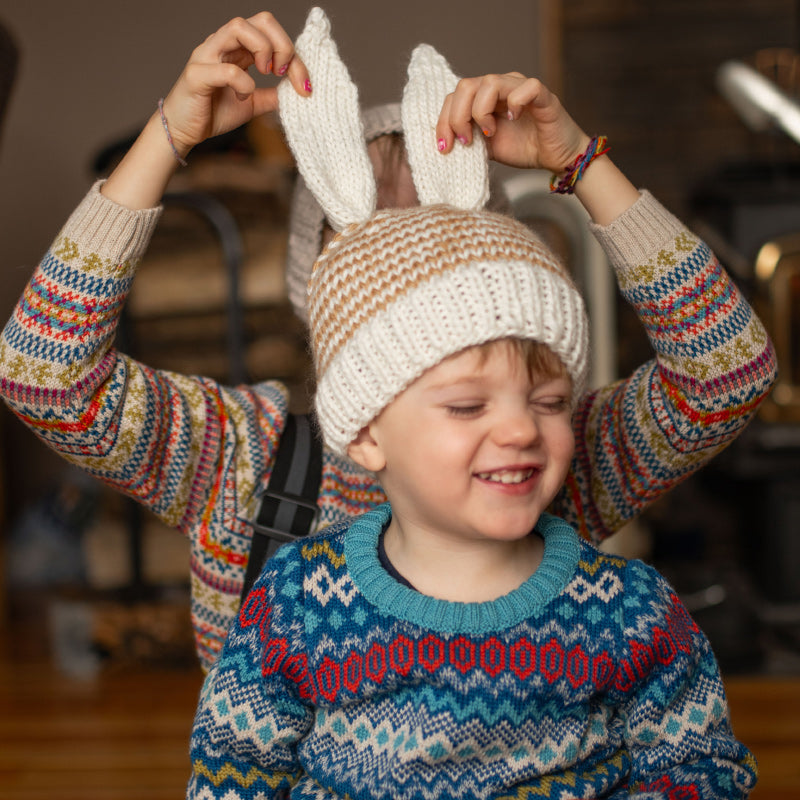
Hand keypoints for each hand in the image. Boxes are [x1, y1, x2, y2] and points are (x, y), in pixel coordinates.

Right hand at [161, 12, 309, 157]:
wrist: (185, 130)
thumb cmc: (214, 112)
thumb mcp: (253, 103)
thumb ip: (273, 96)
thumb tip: (298, 93)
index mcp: (238, 48)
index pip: (271, 32)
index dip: (293, 54)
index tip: (303, 84)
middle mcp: (223, 44)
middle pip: (260, 20)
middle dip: (282, 45)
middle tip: (283, 74)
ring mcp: (207, 55)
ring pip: (238, 27)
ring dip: (263, 50)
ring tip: (267, 75)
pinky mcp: (197, 75)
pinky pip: (226, 69)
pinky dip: (244, 82)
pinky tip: (244, 96)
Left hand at [436, 72, 589, 173]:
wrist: (556, 157)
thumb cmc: (524, 148)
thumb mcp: (486, 147)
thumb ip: (467, 139)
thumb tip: (442, 143)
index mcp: (484, 97)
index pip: (454, 97)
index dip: (444, 121)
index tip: (444, 148)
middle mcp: (501, 87)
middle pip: (465, 85)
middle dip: (457, 117)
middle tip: (465, 141)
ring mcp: (521, 88)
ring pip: (490, 82)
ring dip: (481, 111)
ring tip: (489, 133)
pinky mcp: (542, 95)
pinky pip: (526, 88)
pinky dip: (515, 104)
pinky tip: (514, 119)